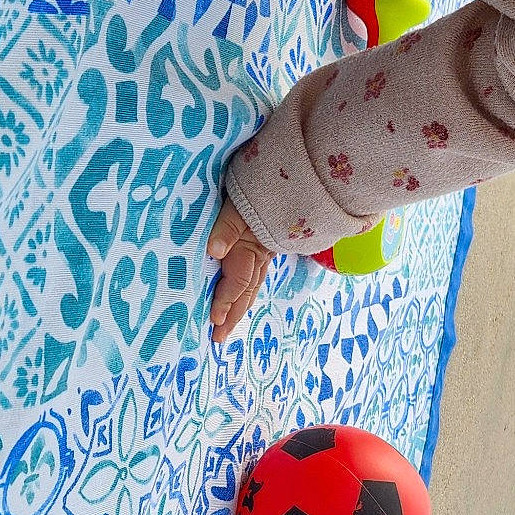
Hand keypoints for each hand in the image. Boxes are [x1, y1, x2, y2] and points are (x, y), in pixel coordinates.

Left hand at [206, 198, 272, 341]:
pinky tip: (243, 298)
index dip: (225, 300)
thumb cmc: (265, 185)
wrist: (300, 177)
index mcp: (251, 245)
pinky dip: (248, 291)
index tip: (214, 320)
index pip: (238, 281)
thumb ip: (228, 224)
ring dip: (240, 306)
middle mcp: (260, 253)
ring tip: (228, 325)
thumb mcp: (242, 200)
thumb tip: (215, 251)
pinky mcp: (267, 245)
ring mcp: (266, 250)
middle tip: (219, 337)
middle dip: (232, 314)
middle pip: (246, 290)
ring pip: (253, 285)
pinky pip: (257, 274)